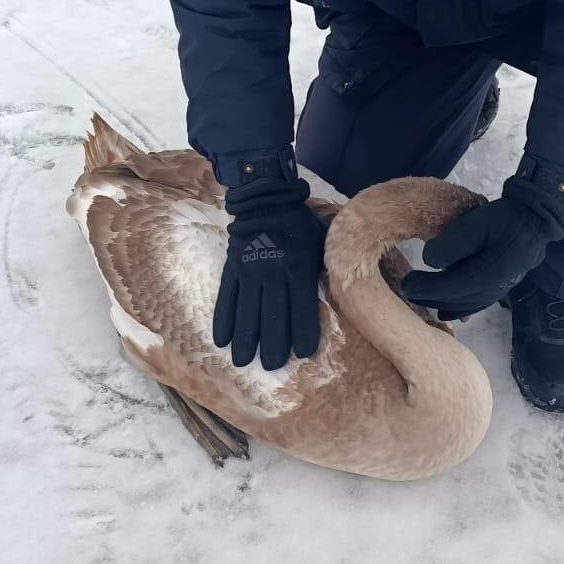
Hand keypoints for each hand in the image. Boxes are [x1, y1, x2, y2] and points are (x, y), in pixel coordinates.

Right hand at [213, 184, 324, 369]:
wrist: (264, 197)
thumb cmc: (300, 221)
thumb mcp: (323, 239)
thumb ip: (328, 265)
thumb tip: (342, 288)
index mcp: (299, 267)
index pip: (303, 306)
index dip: (303, 331)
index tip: (303, 353)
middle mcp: (273, 273)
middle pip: (272, 315)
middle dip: (272, 344)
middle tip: (271, 366)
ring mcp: (249, 272)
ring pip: (246, 311)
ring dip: (244, 339)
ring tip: (242, 361)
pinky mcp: (232, 269)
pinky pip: (226, 298)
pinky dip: (223, 320)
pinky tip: (222, 340)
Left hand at [401, 191, 563, 319]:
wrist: (536, 219)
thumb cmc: (505, 217)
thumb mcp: (476, 222)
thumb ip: (452, 243)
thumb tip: (430, 261)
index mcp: (489, 272)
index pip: (450, 287)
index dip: (426, 288)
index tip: (406, 283)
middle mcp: (495, 288)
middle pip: (455, 300)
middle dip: (429, 297)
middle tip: (407, 289)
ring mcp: (500, 291)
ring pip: (465, 306)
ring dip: (441, 304)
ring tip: (421, 298)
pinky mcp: (501, 288)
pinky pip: (476, 305)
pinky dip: (459, 309)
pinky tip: (447, 310)